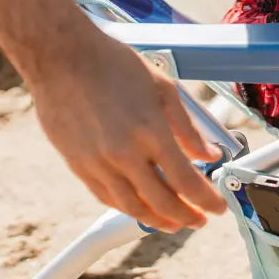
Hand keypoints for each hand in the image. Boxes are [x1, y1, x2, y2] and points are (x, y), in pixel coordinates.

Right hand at [27, 32, 227, 232]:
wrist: (60, 56)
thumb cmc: (113, 64)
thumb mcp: (164, 89)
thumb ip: (189, 128)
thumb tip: (209, 154)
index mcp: (151, 132)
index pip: (187, 182)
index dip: (207, 201)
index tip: (217, 208)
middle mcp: (124, 154)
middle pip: (163, 203)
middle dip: (187, 217)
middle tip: (199, 220)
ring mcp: (98, 163)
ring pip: (133, 208)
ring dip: (158, 220)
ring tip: (175, 222)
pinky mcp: (78, 165)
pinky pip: (107, 198)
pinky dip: (129, 207)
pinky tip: (143, 207)